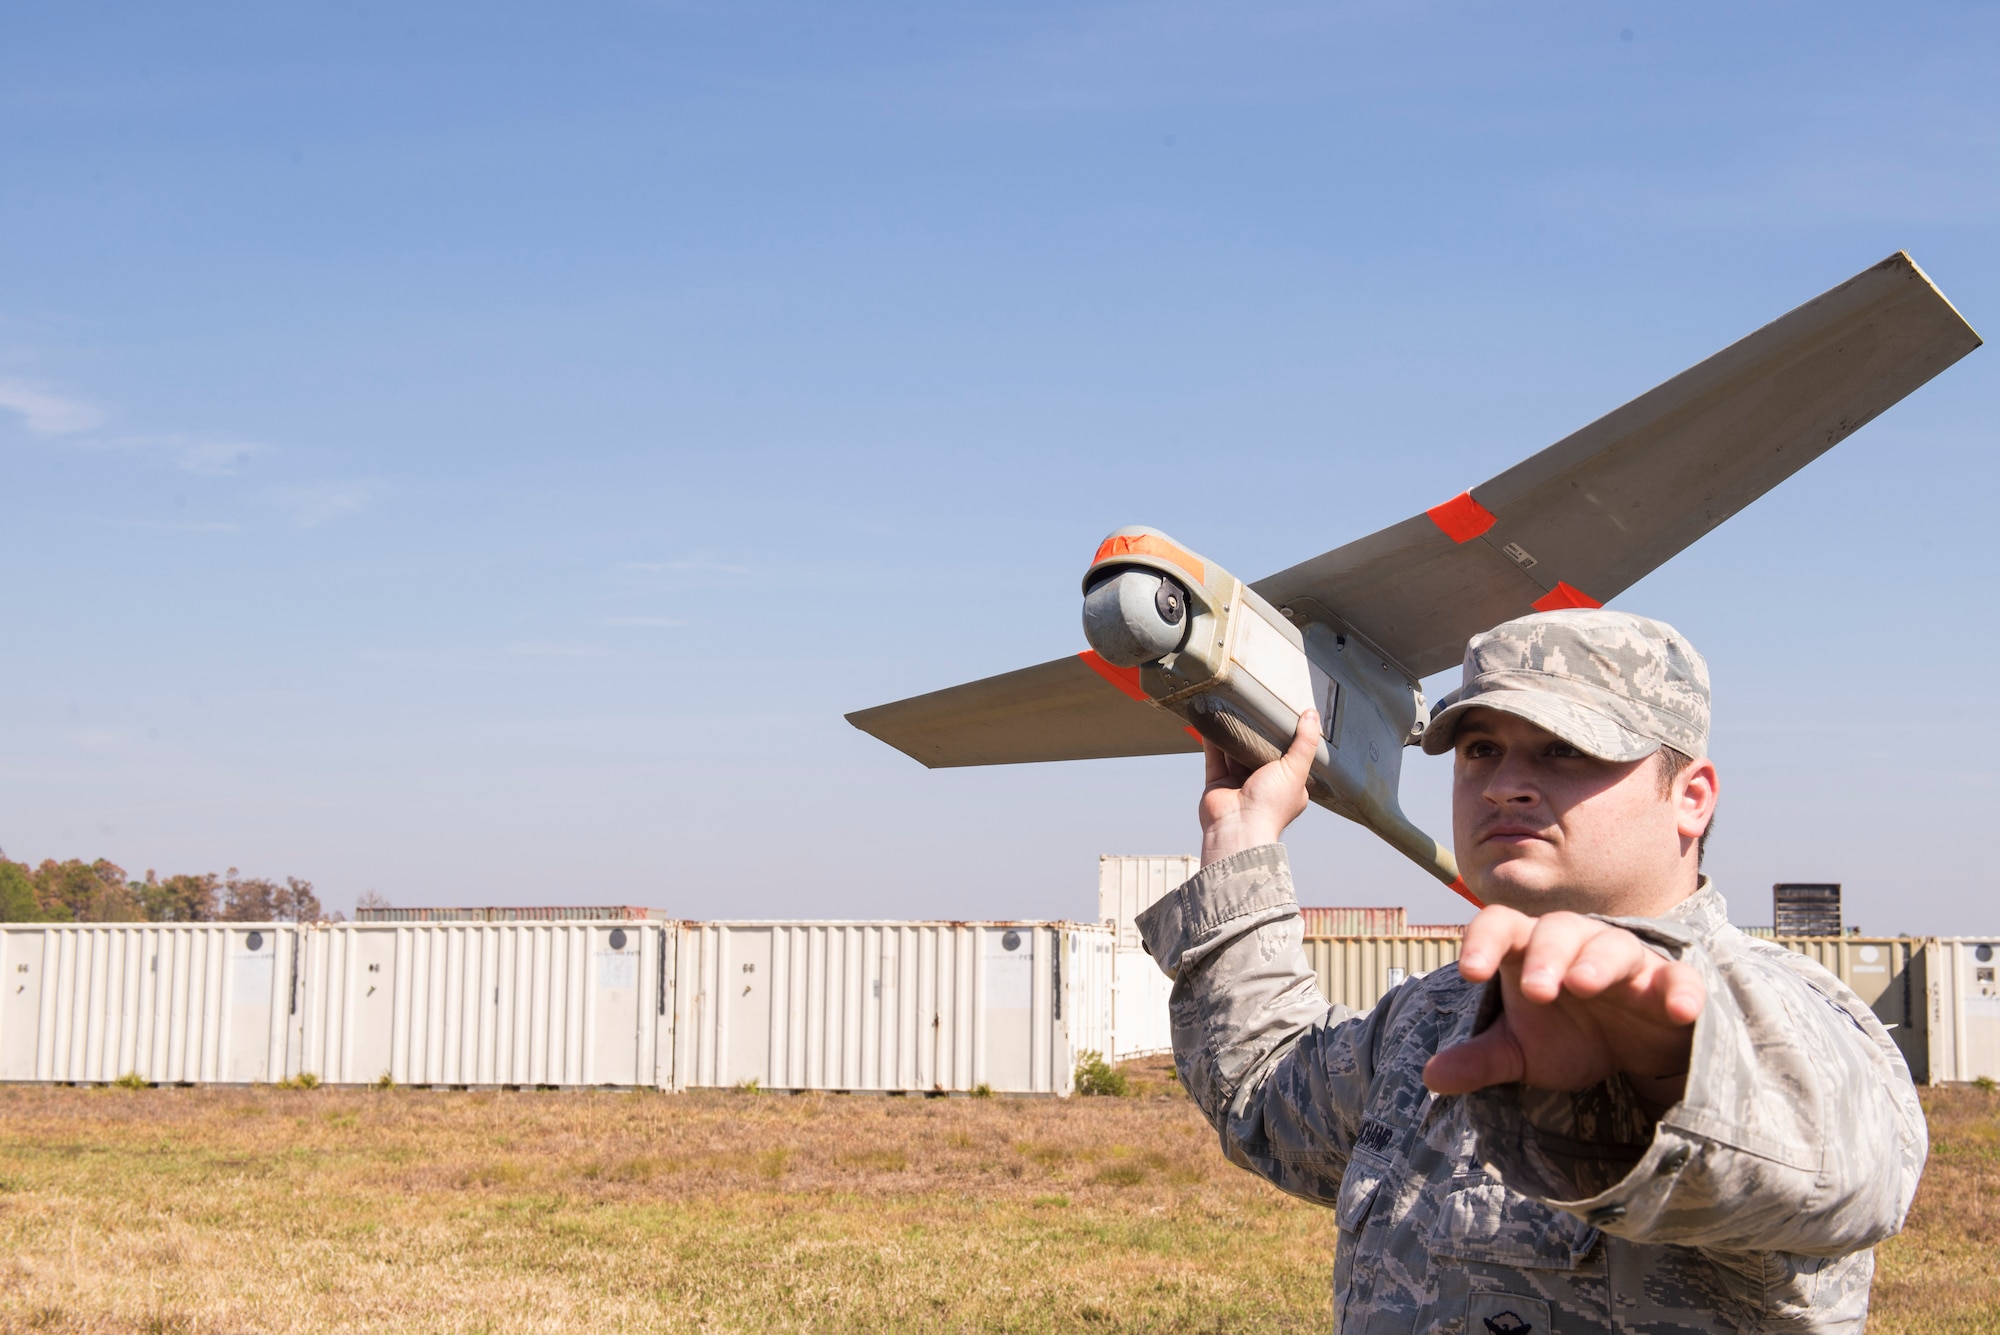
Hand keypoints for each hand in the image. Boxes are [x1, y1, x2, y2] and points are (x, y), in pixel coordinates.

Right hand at [1198, 709, 1317, 866]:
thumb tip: (1312, 715)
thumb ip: (1305, 742)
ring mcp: (1239, 784)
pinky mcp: (1218, 783)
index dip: (1288, 739)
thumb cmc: (1270, 805)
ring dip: (1234, 735)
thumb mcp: (1295, 770)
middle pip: (1260, 753)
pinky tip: (1213, 723)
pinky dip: (1213, 741)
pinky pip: (1215, 758)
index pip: (1290, 758)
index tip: (1284, 717)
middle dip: (1257, 735)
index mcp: (1287, 786)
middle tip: (1257, 709)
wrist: (1237, 827)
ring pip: (1236, 753)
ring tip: (1233, 711)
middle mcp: (1264, 786)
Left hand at [1422, 906, 1704, 1112]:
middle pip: (1558, 929)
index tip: (1469, 973)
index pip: (1501, 925)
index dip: (1483, 941)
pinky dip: (1680, 989)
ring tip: (1584, 984)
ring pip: (1613, 945)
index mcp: (1530, 951)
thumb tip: (1430, 1078)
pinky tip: (1678, 1009)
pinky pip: (1679, 978)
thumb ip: (1480, 1059)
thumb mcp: (1522, 1051)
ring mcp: (1626, 961)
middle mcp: (1576, 945)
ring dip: (1598, 962)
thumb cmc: (1569, 1035)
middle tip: (1535, 991)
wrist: (1632, 1050)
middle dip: (1546, 956)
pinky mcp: (1669, 984)